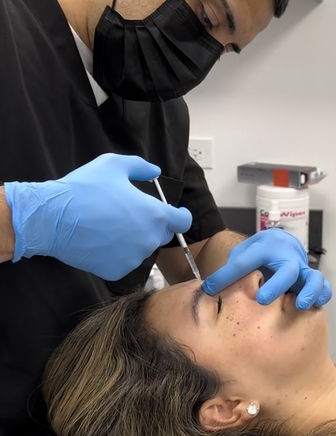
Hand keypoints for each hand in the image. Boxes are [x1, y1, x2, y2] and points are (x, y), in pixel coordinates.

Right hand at [4, 153, 191, 280]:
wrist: (53, 218)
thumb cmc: (84, 189)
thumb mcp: (114, 164)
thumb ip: (141, 167)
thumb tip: (155, 172)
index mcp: (155, 215)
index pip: (182, 221)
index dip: (179, 215)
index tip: (174, 213)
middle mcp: (148, 240)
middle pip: (161, 234)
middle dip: (152, 225)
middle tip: (129, 215)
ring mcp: (133, 258)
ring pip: (141, 248)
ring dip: (134, 239)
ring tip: (110, 226)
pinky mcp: (116, 271)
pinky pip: (124, 262)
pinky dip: (117, 254)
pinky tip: (101, 241)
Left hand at [202, 229, 331, 309]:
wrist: (283, 243)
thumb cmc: (260, 253)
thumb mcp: (242, 254)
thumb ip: (230, 269)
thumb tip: (210, 288)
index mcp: (266, 247)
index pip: (245, 261)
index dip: (226, 276)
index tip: (211, 289)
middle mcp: (287, 256)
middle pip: (287, 269)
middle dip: (276, 285)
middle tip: (261, 300)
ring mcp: (302, 268)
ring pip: (313, 277)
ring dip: (308, 291)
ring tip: (300, 305)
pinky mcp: (312, 280)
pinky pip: (324, 287)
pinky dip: (321, 296)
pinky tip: (312, 307)